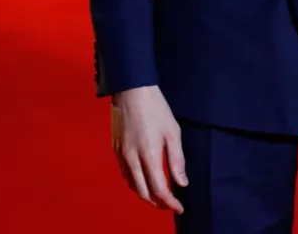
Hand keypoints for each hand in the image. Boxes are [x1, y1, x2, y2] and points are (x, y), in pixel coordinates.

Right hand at [111, 85, 186, 213]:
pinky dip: (136, 183)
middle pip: (144, 193)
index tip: (180, 206)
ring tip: (159, 194)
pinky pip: (126, 174)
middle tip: (171, 203)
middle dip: (158, 203)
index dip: (170, 202)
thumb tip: (182, 182)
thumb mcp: (172, 131)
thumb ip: (177, 159)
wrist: (131, 90)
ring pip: (133, 185)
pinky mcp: (116, 149)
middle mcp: (132, 159)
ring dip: (146, 194)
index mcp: (149, 155)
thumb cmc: (155, 108)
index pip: (159, 189)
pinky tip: (144, 179)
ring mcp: (122, 155)